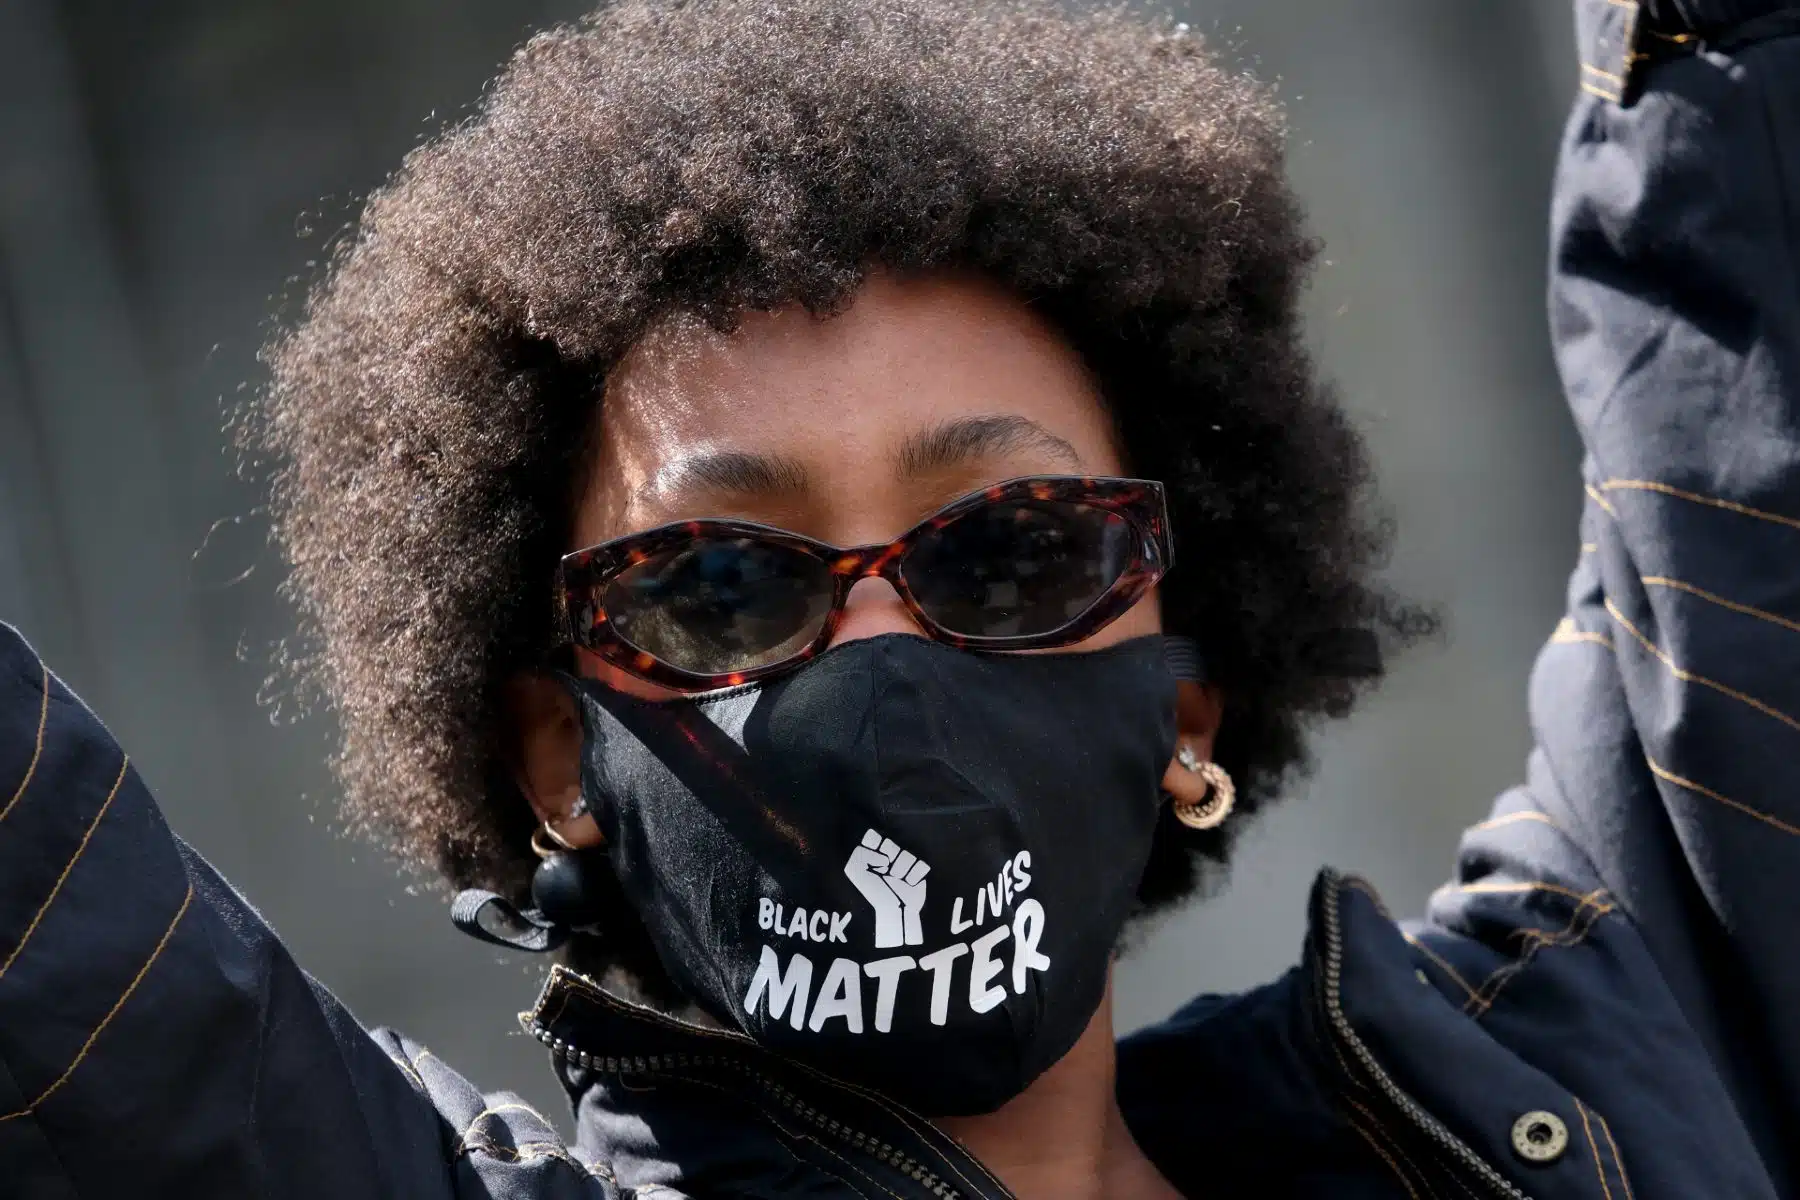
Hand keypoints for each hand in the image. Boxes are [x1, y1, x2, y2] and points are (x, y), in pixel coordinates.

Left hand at [843, 828, 929, 947]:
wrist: (893, 913)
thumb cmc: (873, 893)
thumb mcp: (855, 871)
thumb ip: (862, 854)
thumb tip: (884, 857)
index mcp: (872, 854)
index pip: (874, 836)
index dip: (874, 844)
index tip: (873, 858)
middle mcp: (888, 856)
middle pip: (892, 843)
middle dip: (888, 857)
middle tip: (884, 871)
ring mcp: (904, 863)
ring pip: (907, 854)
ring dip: (901, 869)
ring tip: (896, 880)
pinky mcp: (918, 872)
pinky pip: (921, 864)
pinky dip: (914, 875)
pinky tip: (908, 884)